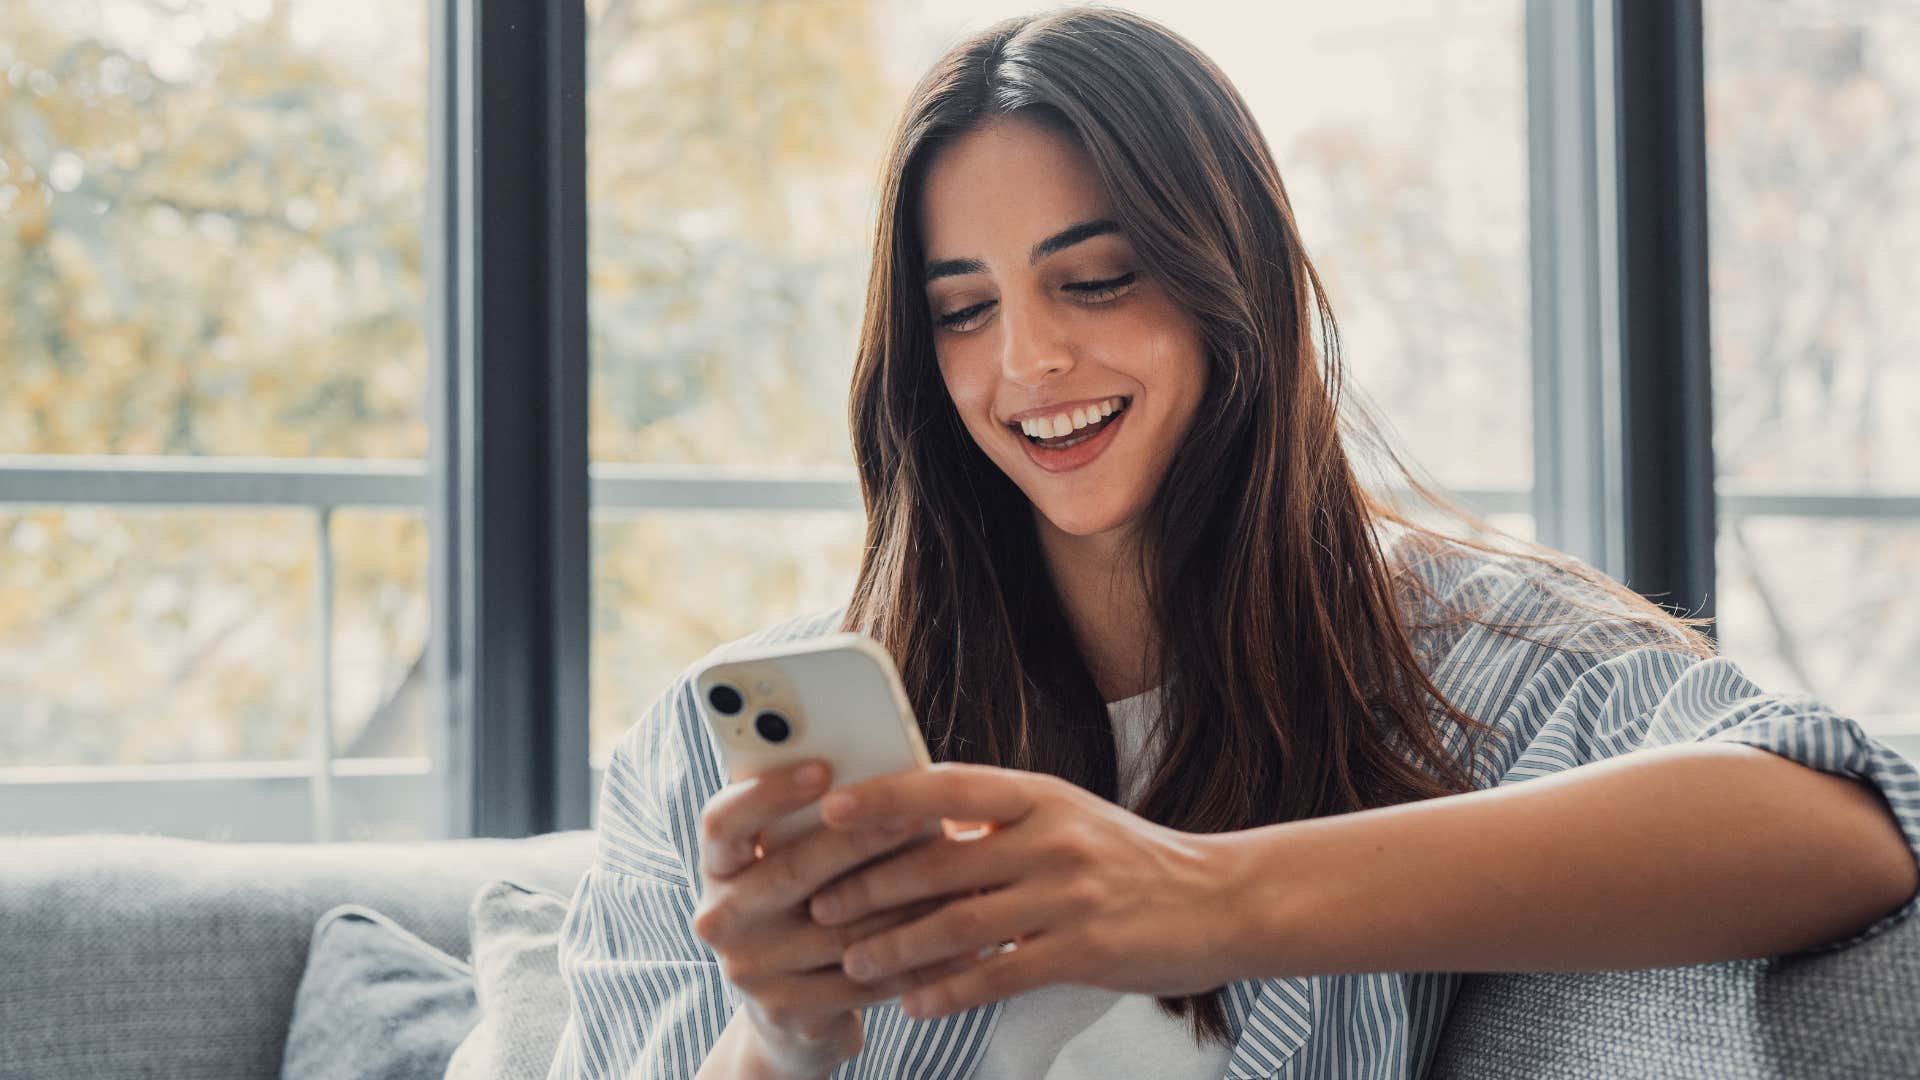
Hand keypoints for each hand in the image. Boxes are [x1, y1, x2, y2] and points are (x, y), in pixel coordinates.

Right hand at [691, 760, 965, 1077]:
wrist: (791, 1017)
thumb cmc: (806, 912)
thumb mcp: (792, 866)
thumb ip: (817, 826)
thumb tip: (888, 776)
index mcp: (718, 867)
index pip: (722, 821)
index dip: (769, 792)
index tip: (824, 768)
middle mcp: (721, 918)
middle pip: (791, 870)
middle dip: (860, 840)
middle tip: (916, 815)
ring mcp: (750, 971)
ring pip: (839, 929)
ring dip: (904, 904)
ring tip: (958, 878)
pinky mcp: (788, 1012)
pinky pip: (864, 980)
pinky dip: (917, 963)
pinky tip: (962, 947)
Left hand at [807, 763, 1242, 1019]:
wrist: (1221, 901)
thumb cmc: (1129, 860)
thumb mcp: (1067, 817)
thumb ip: (998, 822)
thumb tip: (912, 823)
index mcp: (1040, 794)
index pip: (946, 785)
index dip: (884, 796)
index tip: (828, 809)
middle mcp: (1053, 836)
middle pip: (939, 860)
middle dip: (870, 886)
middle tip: (819, 904)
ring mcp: (1071, 894)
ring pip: (960, 922)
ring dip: (897, 946)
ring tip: (853, 962)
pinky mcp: (1087, 951)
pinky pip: (999, 973)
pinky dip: (949, 989)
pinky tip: (915, 1003)